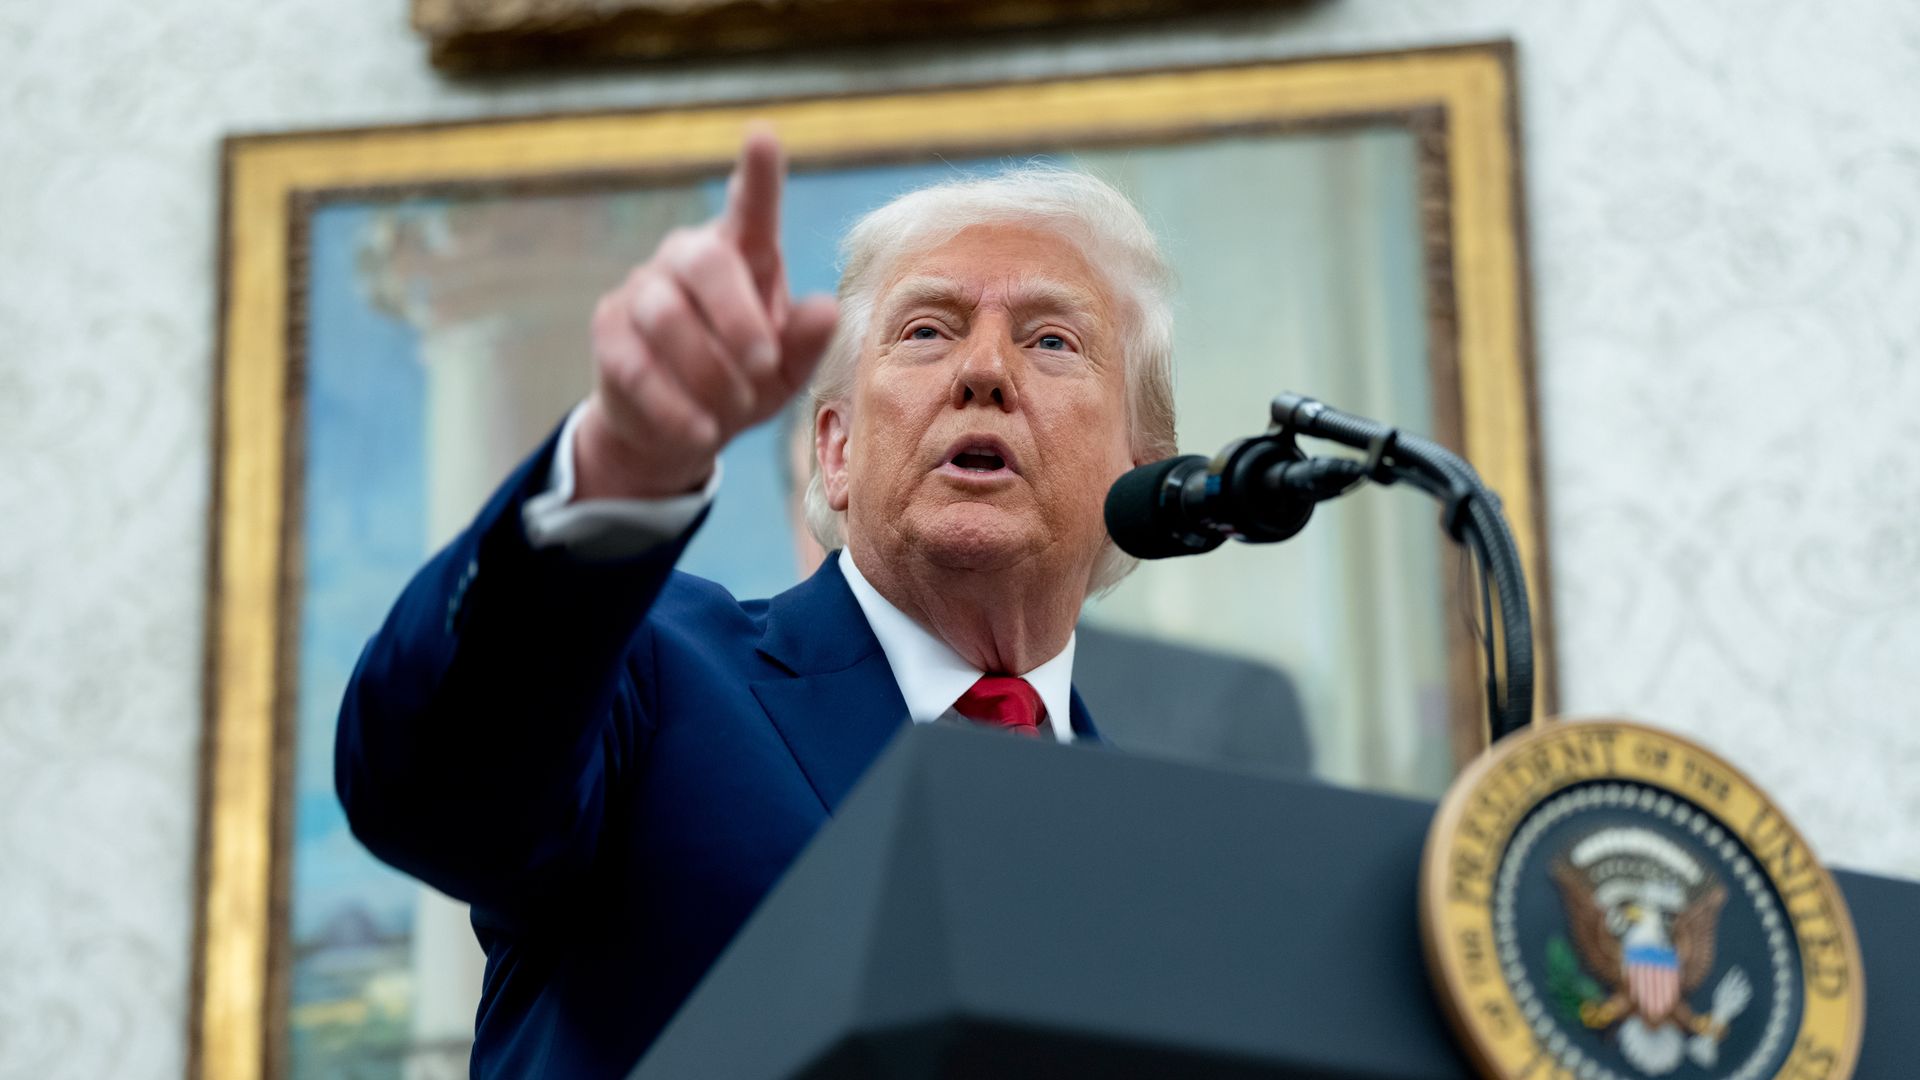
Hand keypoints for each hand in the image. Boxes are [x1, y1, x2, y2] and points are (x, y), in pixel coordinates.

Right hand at [575, 124, 838, 499]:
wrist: (681, 429)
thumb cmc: (747, 381)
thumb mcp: (789, 370)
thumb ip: (807, 341)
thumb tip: (826, 310)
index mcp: (743, 254)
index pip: (751, 207)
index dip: (757, 174)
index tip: (762, 136)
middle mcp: (688, 258)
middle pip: (704, 262)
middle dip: (737, 318)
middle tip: (765, 366)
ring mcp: (642, 290)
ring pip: (665, 317)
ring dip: (707, 370)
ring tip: (735, 408)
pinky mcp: (609, 333)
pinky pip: (636, 365)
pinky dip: (674, 406)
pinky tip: (701, 431)